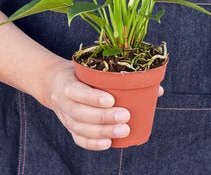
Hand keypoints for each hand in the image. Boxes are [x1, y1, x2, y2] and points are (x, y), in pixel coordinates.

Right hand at [42, 59, 163, 150]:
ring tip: (124, 130)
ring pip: (80, 128)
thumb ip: (118, 75)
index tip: (112, 99)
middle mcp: (63, 101)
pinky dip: (93, 143)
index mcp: (66, 81)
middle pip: (80, 113)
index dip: (92, 97)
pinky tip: (108, 143)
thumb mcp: (91, 67)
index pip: (76, 91)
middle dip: (103, 117)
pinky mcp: (69, 127)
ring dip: (102, 132)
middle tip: (125, 116)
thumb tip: (156, 89)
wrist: (54, 83)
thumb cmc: (80, 73)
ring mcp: (64, 116)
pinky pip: (79, 139)